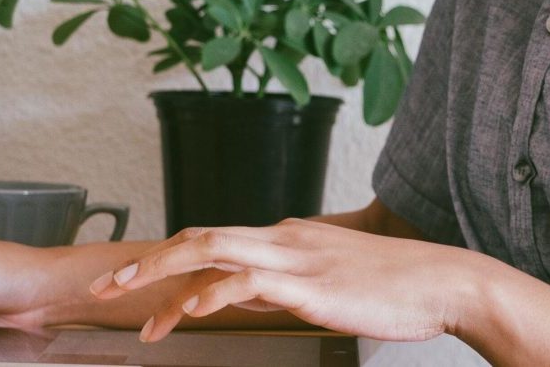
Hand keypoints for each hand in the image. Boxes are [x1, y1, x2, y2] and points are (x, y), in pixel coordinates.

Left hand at [86, 217, 484, 342]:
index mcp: (286, 238)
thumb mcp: (329, 285)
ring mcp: (293, 256)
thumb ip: (284, 288)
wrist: (446, 281)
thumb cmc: (397, 287)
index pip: (212, 240)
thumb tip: (243, 299)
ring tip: (129, 308)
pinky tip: (187, 311)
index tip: (132, 282)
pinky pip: (245, 282)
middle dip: (145, 262)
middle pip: (197, 237)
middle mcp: (282, 237)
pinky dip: (210, 293)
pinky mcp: (307, 282)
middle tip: (103, 287)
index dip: (168, 259)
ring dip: (162, 277)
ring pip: (209, 250)